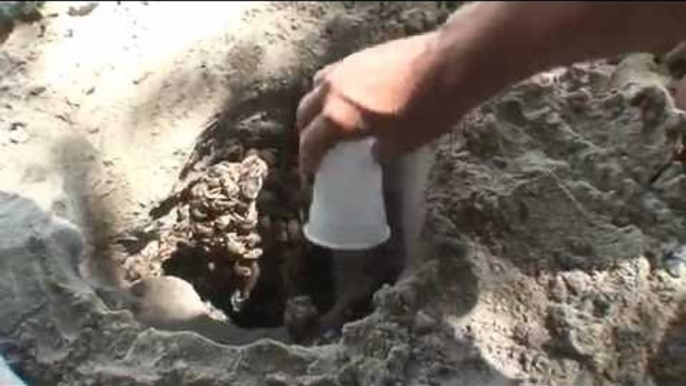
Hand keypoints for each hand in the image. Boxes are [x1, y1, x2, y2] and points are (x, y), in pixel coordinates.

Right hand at [296, 31, 456, 174]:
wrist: (450, 64)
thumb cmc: (427, 109)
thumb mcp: (404, 143)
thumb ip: (382, 151)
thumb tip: (374, 153)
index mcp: (338, 117)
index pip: (311, 143)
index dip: (308, 161)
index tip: (310, 174)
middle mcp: (332, 90)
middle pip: (304, 113)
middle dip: (306, 134)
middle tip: (315, 149)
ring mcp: (344, 68)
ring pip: (315, 90)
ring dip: (315, 108)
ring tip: (327, 121)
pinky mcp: (359, 55)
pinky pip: (332, 75)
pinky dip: (330, 90)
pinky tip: (346, 98)